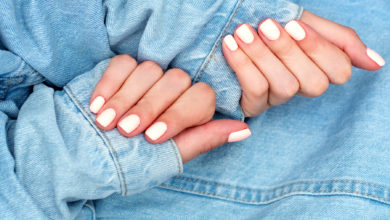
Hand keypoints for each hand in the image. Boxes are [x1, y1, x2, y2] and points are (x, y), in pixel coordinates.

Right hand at [89, 55, 250, 162]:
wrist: (88, 155)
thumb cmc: (132, 162)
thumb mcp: (171, 156)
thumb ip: (205, 139)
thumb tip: (245, 129)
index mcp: (190, 110)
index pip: (201, 96)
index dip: (178, 114)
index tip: (152, 138)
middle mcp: (174, 91)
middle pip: (176, 80)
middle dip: (149, 107)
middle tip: (127, 131)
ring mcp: (149, 77)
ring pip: (150, 70)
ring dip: (126, 99)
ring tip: (106, 123)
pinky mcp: (122, 68)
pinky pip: (123, 64)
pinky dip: (110, 85)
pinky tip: (97, 107)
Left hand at [222, 10, 384, 116]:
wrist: (228, 22)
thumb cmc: (267, 22)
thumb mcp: (304, 23)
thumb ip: (340, 40)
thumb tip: (377, 63)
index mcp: (317, 66)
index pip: (339, 71)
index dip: (318, 50)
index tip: (294, 24)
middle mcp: (300, 87)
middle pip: (314, 83)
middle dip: (289, 51)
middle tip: (266, 25)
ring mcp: (276, 99)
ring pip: (284, 87)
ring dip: (263, 56)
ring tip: (242, 31)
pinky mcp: (252, 105)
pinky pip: (255, 90)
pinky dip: (243, 64)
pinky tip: (230, 44)